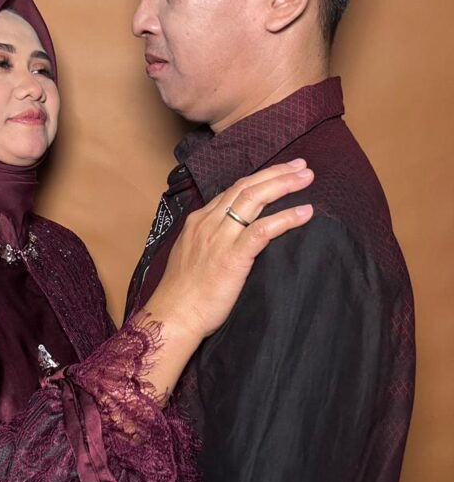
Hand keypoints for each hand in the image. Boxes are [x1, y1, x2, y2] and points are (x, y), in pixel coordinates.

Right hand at [150, 159, 313, 339]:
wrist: (173, 316)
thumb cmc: (183, 295)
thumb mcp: (192, 257)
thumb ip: (210, 241)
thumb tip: (231, 239)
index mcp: (198, 222)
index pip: (232, 190)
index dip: (259, 178)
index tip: (280, 171)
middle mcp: (208, 223)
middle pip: (246, 187)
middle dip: (276, 172)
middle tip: (301, 165)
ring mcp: (219, 238)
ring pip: (254, 199)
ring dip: (284, 185)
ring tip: (307, 178)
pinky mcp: (232, 257)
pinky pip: (263, 230)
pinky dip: (286, 217)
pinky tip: (305, 212)